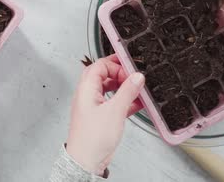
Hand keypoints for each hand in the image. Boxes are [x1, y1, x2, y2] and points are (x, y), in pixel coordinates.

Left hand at [66, 55, 144, 175]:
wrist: (86, 160)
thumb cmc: (92, 138)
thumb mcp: (115, 111)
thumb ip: (127, 92)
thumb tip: (136, 77)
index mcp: (86, 89)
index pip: (99, 66)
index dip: (115, 64)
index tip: (130, 68)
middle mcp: (87, 95)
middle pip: (103, 75)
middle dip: (119, 73)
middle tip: (134, 76)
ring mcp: (93, 105)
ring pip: (109, 89)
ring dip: (123, 87)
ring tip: (138, 89)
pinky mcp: (100, 116)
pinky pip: (113, 102)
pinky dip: (124, 101)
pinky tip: (137, 103)